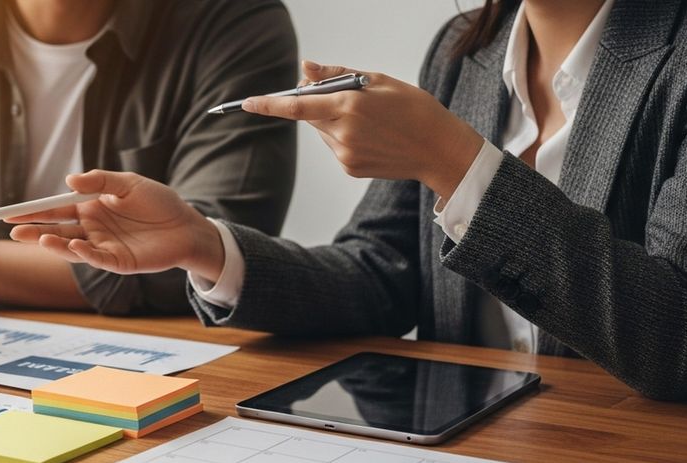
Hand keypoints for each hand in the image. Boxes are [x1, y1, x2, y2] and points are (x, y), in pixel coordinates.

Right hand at [7, 170, 226, 281]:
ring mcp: (103, 247)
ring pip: (72, 247)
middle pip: (56, 231)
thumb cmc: (159, 202)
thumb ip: (100, 181)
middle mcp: (92, 229)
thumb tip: (69, 181)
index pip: (55, 210)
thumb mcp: (128, 183)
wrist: (188, 225)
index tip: (8, 213)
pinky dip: (83, 253)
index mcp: (90, 208)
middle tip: (13, 230)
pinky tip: (73, 244)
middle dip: (34, 231)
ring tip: (38, 240)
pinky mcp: (118, 262)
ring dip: (54, 244)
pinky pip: (97, 259)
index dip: (33, 211)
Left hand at [242, 60, 483, 198]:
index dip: (269, 104)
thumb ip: (337, 76)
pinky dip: (344, 137)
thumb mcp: (379, 81)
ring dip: (333, 121)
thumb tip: (305, 70)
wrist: (439, 148)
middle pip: (308, 116)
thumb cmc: (413, 108)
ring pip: (322, 132)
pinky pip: (335, 147)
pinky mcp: (350, 169)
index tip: (247, 103)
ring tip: (369, 120)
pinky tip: (372, 137)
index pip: (296, 106)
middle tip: (344, 96)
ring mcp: (345, 155)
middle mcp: (343, 133)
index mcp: (349, 106)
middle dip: (316, 104)